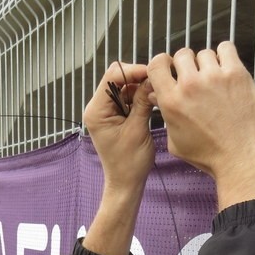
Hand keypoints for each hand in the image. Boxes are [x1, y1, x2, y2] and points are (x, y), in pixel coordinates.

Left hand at [83, 63, 153, 190]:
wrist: (126, 183)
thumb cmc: (129, 163)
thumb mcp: (138, 129)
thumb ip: (143, 102)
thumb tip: (153, 78)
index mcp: (96, 110)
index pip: (112, 77)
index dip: (133, 71)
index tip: (153, 72)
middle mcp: (97, 108)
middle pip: (117, 79)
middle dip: (137, 78)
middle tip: (157, 81)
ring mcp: (106, 112)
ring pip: (124, 88)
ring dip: (140, 88)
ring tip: (156, 92)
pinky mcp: (115, 116)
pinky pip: (127, 99)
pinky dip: (139, 97)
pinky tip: (151, 101)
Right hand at [147, 43, 254, 207]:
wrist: (242, 158)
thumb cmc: (210, 155)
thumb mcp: (176, 142)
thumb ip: (165, 115)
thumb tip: (156, 96)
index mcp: (171, 102)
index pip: (156, 64)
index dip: (163, 63)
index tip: (171, 68)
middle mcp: (190, 86)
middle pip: (182, 55)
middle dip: (187, 65)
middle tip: (197, 78)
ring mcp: (214, 77)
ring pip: (204, 53)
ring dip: (208, 63)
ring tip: (216, 79)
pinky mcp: (236, 74)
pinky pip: (226, 48)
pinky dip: (226, 55)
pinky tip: (228, 69)